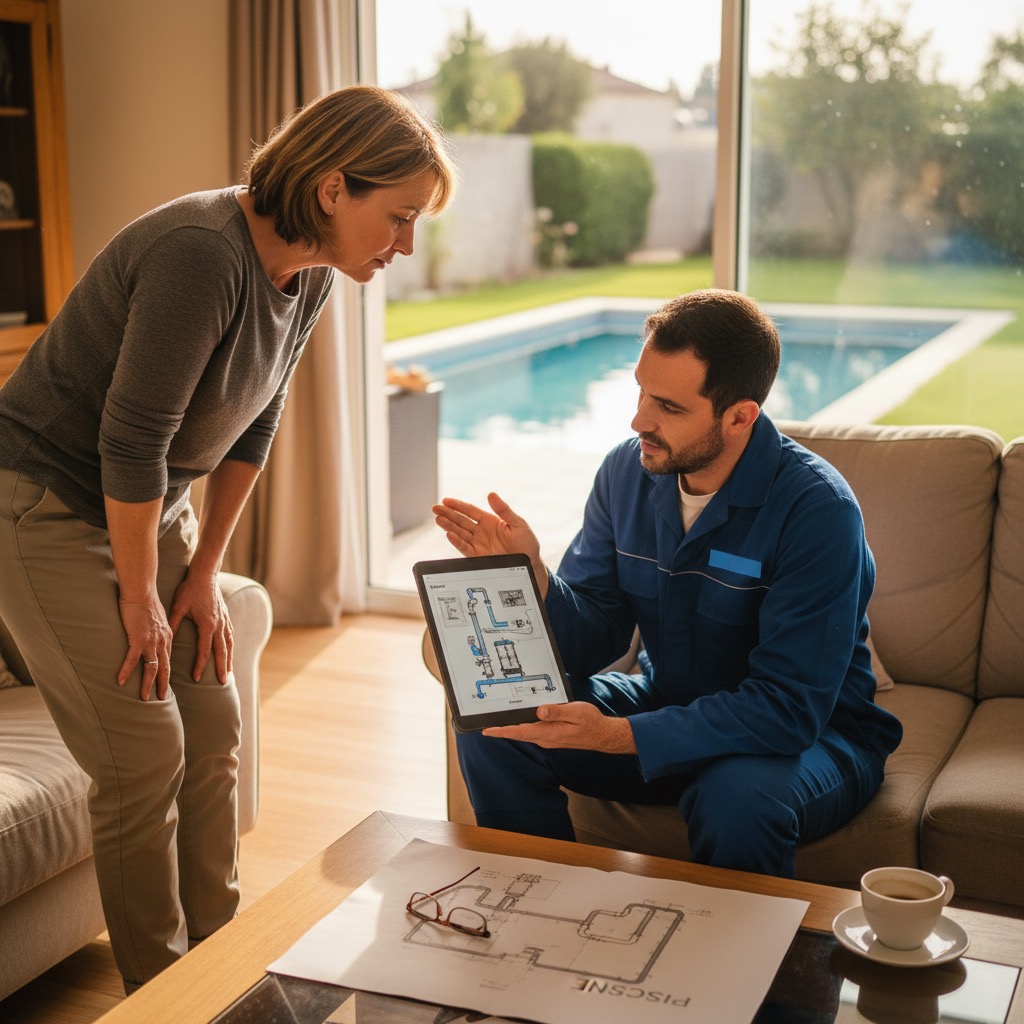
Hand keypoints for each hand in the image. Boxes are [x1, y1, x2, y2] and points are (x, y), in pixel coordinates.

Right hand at [117, 595, 172, 700]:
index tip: (164, 684)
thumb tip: (153, 637)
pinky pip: (132, 659)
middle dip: (163, 684)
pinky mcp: (137, 638)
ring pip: (152, 667)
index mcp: (167, 636)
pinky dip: (127, 671)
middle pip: (165, 668)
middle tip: (161, 699)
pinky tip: (121, 681)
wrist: (141, 591)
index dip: (166, 673)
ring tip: (145, 698)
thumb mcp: (158, 618)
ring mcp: (151, 641)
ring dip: (148, 684)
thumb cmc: (146, 602)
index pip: (168, 659)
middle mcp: (162, 641)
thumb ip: (158, 630)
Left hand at [168, 569, 234, 686]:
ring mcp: (225, 620)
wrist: (205, 574)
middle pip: (222, 651)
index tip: (197, 678)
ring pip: (230, 644)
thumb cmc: (189, 590)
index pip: (205, 651)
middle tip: (224, 683)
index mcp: (207, 625)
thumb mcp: (178, 607)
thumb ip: (173, 624)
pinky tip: (230, 652)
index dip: (201, 666)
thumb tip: (165, 640)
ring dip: (230, 659)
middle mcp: (219, 625)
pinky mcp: (226, 616)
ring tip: (229, 672)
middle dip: (222, 668)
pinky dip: (231, 646)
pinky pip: (231, 635)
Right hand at [433, 492, 546, 591]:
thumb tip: (491, 494)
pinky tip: (449, 534)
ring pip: (460, 533)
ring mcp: (478, 544)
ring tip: (438, 519)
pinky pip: (465, 548)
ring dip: (449, 526)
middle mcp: (481, 532)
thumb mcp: (518, 524)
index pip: (470, 511)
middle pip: (461, 521)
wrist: (530, 565)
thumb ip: (504, 510)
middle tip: (435, 508)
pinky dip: (457, 542)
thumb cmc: (527, 544)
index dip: (458, 505)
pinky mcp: (478, 557)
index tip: (446, 501)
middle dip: (448, 514)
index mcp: (490, 521)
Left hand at [483, 702, 636, 753]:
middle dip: (501, 730)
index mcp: (549, 732)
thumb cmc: (591, 722)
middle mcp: (546, 738)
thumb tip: (540, 711)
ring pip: (525, 733)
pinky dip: (522, 727)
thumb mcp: (576, 712)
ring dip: (511, 729)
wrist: (602, 735)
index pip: (520, 732)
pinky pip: (532, 732)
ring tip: (496, 721)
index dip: (502, 731)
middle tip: (484, 725)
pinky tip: (519, 719)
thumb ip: (557, 711)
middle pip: (518, 733)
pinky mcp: (551, 736)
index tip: (487, 731)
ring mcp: (548, 739)